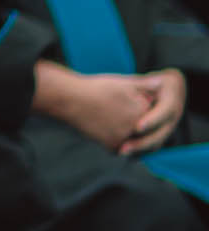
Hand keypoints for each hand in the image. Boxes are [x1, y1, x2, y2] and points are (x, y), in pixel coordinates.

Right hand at [32, 61, 153, 150]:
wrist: (70, 99)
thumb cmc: (96, 88)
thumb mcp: (122, 82)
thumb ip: (144, 84)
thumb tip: (161, 82)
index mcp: (142, 110)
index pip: (150, 111)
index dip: (139, 103)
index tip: (126, 100)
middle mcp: (136, 127)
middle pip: (142, 126)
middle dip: (134, 120)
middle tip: (116, 110)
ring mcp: (125, 139)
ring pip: (133, 138)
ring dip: (129, 133)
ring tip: (112, 117)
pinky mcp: (113, 147)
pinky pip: (122, 146)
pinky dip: (117, 139)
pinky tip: (107, 127)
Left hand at [120, 69, 186, 155]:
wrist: (172, 92)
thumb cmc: (159, 83)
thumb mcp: (157, 80)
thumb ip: (148, 83)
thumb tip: (150, 81)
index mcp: (171, 105)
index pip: (162, 114)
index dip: (151, 121)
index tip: (137, 128)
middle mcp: (170, 121)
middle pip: (158, 136)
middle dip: (141, 144)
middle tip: (123, 148)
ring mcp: (166, 130)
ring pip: (154, 145)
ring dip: (138, 151)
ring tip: (120, 152)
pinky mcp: (159, 136)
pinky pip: (150, 147)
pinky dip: (138, 152)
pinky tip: (121, 152)